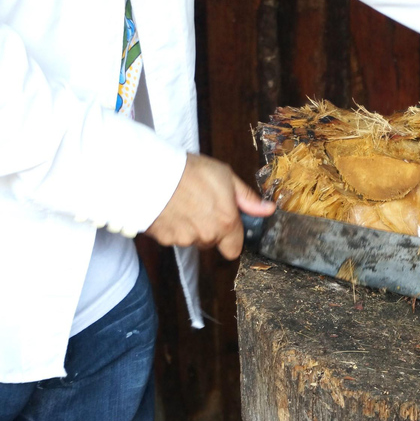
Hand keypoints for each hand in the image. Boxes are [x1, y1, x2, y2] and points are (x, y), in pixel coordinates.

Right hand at [145, 153, 274, 259]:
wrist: (149, 173)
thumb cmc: (188, 171)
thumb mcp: (226, 176)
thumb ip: (247, 198)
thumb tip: (267, 210)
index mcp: (226, 222)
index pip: (234, 249)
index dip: (231, 237)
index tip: (226, 223)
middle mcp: (206, 235)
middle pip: (212, 242)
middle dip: (209, 228)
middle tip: (201, 205)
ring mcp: (183, 239)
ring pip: (191, 239)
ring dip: (189, 227)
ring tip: (182, 203)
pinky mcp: (163, 238)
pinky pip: (171, 236)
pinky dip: (171, 226)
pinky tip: (168, 208)